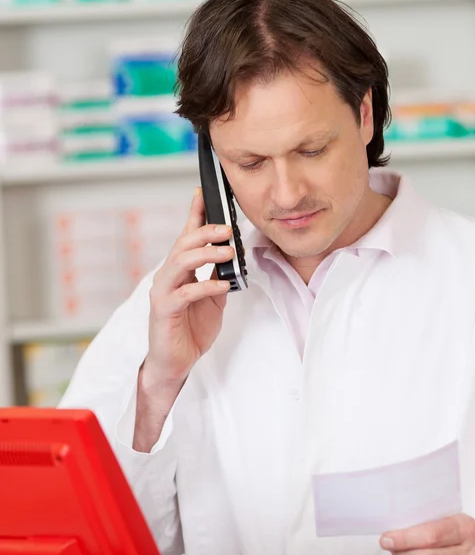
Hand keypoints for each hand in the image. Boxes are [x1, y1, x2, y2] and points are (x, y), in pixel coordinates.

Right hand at [145, 187, 233, 386]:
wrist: (175, 362)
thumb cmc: (191, 329)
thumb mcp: (212, 300)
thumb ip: (218, 278)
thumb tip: (231, 260)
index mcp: (179, 271)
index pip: (186, 237)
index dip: (194, 214)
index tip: (203, 193)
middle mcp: (168, 276)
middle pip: (183, 244)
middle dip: (205, 232)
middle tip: (228, 229)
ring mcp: (163, 292)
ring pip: (180, 262)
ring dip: (205, 253)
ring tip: (228, 251)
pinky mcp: (164, 310)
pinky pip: (185, 293)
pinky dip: (204, 286)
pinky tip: (222, 285)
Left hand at [380, 514, 474, 554]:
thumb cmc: (461, 530)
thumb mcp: (451, 517)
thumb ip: (428, 520)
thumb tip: (396, 526)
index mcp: (464, 529)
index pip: (430, 535)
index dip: (405, 538)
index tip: (386, 538)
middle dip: (401, 552)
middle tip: (389, 544)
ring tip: (399, 554)